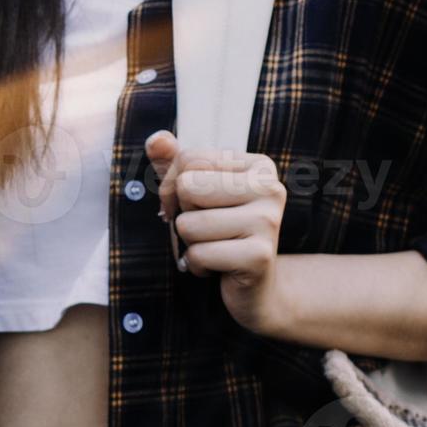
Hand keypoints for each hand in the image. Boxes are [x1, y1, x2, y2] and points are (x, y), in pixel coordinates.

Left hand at [147, 132, 290, 335]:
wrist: (256, 287)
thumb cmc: (221, 233)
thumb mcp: (197, 194)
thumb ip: (175, 164)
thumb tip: (156, 140)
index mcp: (258, 166)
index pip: (190, 159)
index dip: (174, 185)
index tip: (191, 205)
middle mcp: (270, 188)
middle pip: (188, 187)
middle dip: (182, 214)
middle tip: (204, 228)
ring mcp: (268, 221)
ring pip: (188, 224)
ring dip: (190, 243)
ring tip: (214, 246)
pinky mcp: (259, 256)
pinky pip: (198, 254)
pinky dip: (197, 265)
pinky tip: (218, 266)